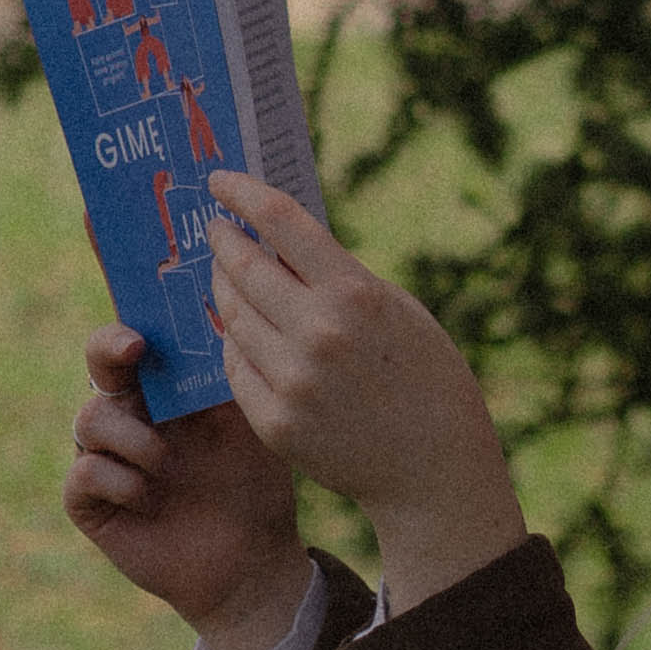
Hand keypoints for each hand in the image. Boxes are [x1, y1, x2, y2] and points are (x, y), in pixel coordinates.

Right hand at [65, 326, 310, 649]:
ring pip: (87, 420)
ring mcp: (107, 458)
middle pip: (97, 365)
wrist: (252, 562)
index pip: (137, 342)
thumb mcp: (253, 428)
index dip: (132, 325)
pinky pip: (84, 474)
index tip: (147, 325)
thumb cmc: (254, 487)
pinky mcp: (92, 504)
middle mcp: (130, 418)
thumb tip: (225, 319)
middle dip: (108, 351)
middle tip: (133, 353)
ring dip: (130, 436)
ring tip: (165, 463)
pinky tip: (149, 497)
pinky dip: (118, 480)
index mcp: (164, 392)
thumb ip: (231, 380)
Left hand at [205, 172, 527, 608]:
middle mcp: (318, 333)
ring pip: (230, 317)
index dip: (242, 194)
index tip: (220, 181)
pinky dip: (236, 345)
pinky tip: (245, 336)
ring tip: (229, 282)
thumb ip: (338, 276)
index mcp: (355, 295)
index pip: (280, 222)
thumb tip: (276, 240)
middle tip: (216, 232)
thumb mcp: (397, 309)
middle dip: (222, 243)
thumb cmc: (425, 378)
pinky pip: (234, 366)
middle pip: (242, 267)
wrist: (434, 468)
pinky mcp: (274, 421)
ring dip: (224, 293)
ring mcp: (292, 381)